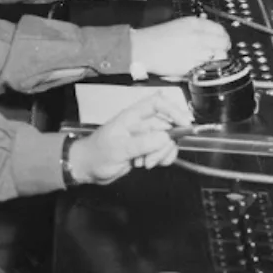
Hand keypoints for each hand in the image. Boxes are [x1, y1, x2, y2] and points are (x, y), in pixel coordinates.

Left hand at [70, 92, 193, 183]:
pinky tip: (148, 164)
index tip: (185, 125)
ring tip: (144, 164)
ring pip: (167, 141)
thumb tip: (166, 136)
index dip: (173, 110)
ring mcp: (144, 137)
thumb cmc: (97, 155)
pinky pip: (164, 151)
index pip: (157, 104)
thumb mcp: (118, 149)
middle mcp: (140, 124)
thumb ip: (141, 143)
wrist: (87, 169)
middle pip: (167, 126)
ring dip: (161, 154)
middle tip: (149, 160)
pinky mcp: (146, 150)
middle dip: (164, 145)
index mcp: (131, 117)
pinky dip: (161, 159)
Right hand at [130, 17, 231, 78]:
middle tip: (218, 53)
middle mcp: (198, 36)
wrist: (142, 49)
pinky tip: (201, 67)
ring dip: (217, 59)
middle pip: (223, 43)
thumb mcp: (178, 25)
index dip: (223, 37)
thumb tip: (211, 34)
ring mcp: (196, 51)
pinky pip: (209, 68)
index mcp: (194, 23)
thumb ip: (196, 28)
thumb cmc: (156, 37)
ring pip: (220, 57)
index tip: (221, 41)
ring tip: (210, 61)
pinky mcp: (192, 66)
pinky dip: (208, 68)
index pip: (220, 29)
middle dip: (223, 49)